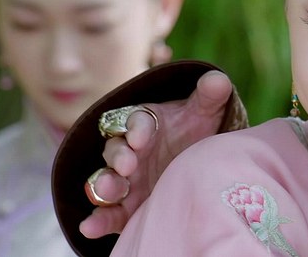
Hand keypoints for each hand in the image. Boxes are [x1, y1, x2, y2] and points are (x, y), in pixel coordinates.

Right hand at [79, 70, 243, 237]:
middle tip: (128, 163)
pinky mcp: (125, 206)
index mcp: (144, 123)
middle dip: (119, 156)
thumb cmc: (193, 130)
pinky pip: (107, 213)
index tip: (143, 136)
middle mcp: (129, 150)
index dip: (136, 127)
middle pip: (115, 150)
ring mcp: (125, 179)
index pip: (134, 121)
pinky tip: (90, 227)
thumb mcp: (204, 112)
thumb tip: (217, 80)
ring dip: (105, 185)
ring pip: (106, 180)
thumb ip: (209, 96)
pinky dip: (97, 220)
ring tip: (111, 191)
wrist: (195, 160)